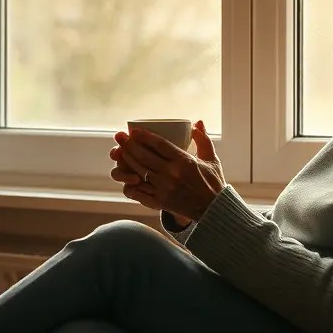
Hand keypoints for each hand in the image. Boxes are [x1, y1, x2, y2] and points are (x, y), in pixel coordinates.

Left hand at [108, 120, 225, 221]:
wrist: (214, 210)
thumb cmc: (213, 182)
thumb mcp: (211, 159)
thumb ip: (203, 139)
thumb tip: (197, 122)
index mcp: (184, 162)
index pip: (159, 144)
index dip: (144, 136)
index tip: (134, 130)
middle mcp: (172, 174)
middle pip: (144, 156)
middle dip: (129, 145)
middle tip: (119, 136)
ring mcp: (164, 189)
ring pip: (139, 171)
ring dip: (127, 160)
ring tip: (119, 151)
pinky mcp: (160, 202)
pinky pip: (139, 192)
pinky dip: (130, 184)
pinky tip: (125, 176)